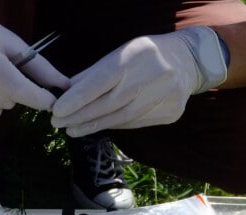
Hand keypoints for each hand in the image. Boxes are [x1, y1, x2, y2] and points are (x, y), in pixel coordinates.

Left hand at [51, 26, 227, 136]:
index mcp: (136, 56)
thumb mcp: (120, 54)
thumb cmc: (145, 56)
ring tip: (73, 130)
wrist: (189, 61)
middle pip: (109, 104)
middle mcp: (152, 76)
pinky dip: (114, 126)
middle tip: (59, 124)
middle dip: (80, 116)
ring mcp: (165, 97)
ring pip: (121, 118)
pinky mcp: (170, 113)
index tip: (57, 111)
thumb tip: (65, 91)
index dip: (77, 98)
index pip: (101, 81)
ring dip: (93, 126)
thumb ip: (93, 73)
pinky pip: (135, 124)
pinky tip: (98, 127)